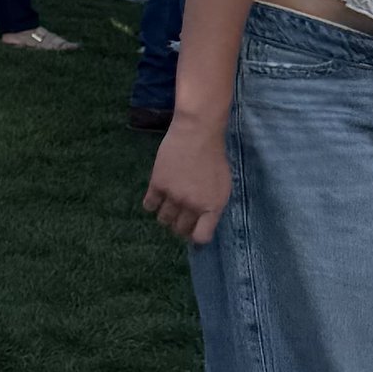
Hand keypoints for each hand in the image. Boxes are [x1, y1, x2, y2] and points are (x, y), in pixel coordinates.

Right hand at [142, 113, 231, 246]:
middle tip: (181, 214)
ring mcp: (173, 196)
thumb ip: (213, 205)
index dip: (196, 236)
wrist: (197, 133)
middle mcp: (192, 205)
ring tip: (170, 203)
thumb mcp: (223, 185)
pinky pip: (149, 206)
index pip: (201, 237)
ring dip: (166, 215)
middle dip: (180, 225)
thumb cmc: (214, 158)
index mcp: (212, 207)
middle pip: (180, 229)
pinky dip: (152, 204)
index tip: (194, 230)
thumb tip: (202, 221)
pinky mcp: (157, 185)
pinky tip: (157, 195)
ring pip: (163, 220)